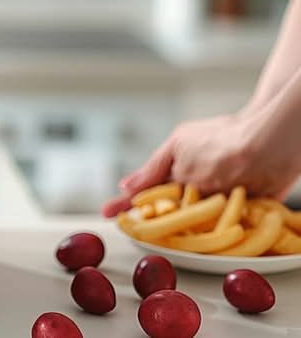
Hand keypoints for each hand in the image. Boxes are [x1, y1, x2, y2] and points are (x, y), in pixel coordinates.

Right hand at [101, 109, 300, 216]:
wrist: (269, 143)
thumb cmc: (220, 140)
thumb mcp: (177, 149)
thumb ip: (151, 171)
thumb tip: (125, 186)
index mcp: (175, 173)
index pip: (144, 193)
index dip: (124, 205)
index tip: (107, 217)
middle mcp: (193, 188)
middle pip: (168, 214)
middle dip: (159, 224)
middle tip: (152, 230)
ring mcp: (216, 201)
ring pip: (194, 226)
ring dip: (189, 232)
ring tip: (186, 233)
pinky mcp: (240, 213)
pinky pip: (224, 230)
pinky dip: (220, 236)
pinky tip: (215, 237)